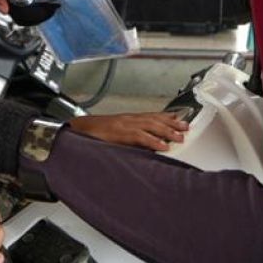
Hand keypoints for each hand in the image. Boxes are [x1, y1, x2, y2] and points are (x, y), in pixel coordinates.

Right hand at [0, 0, 96, 24]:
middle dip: (19, 10)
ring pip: (14, 13)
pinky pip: (25, 18)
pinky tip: (50, 9)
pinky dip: (38, 16)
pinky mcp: (28, 5)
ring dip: (32, 14)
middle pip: (1, 3)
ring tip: (51, 6)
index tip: (6, 9)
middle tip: (42, 9)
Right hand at [69, 112, 188, 151]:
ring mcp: (124, 125)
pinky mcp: (119, 133)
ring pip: (150, 126)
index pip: (151, 116)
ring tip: (179, 138)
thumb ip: (130, 139)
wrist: (76, 130)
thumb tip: (146, 146)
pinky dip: (153, 141)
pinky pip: (139, 137)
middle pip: (155, 119)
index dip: (167, 117)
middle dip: (172, 124)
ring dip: (167, 131)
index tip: (180, 119)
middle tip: (186, 128)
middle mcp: (128, 119)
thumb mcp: (115, 135)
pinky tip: (162, 146)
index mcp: (127, 119)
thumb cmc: (94, 134)